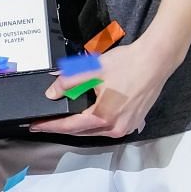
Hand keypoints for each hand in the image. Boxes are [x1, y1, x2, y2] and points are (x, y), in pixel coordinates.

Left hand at [31, 35, 178, 139]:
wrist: (156, 60)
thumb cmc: (128, 64)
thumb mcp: (92, 70)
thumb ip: (68, 82)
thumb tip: (52, 93)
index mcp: (103, 117)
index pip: (69, 126)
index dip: (50, 126)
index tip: (35, 126)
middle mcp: (115, 128)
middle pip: (81, 131)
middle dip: (62, 127)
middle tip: (44, 124)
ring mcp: (126, 127)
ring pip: (95, 131)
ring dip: (79, 126)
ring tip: (63, 120)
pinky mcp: (133, 122)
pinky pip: (108, 127)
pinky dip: (95, 123)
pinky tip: (88, 116)